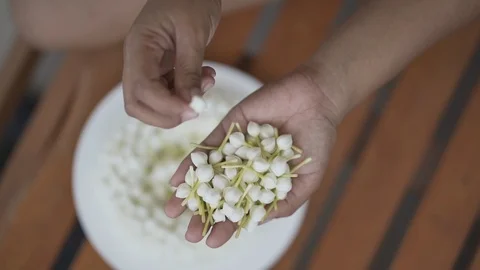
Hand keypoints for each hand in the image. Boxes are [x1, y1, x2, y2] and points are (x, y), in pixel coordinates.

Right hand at [123, 0, 221, 127]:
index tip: (194, 109)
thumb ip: (190, 70)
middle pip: (137, 104)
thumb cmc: (190, 1)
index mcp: (138, 48)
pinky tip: (204, 79)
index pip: (142, 90)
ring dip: (178, 105)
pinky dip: (184, 94)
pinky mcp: (160, 69)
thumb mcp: (193, 34)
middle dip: (166, 115)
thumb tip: (191, 104)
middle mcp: (136, 60)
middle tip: (195, 109)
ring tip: (205, 85)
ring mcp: (146, 66)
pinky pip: (166, 92)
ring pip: (150, 103)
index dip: (166, 106)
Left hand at [165, 66, 341, 247]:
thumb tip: (257, 222)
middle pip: (220, 195)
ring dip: (190, 193)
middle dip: (204, 215)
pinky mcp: (228, 128)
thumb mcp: (307, 179)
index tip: (211, 242)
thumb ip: (285, 201)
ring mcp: (235, 149)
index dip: (228, 227)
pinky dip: (191, 164)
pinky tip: (176, 180)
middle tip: (189, 233)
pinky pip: (207, 148)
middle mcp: (246, 168)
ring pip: (208, 174)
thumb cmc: (318, 140)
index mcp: (263, 183)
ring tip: (172, 211)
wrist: (316, 99)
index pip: (242, 209)